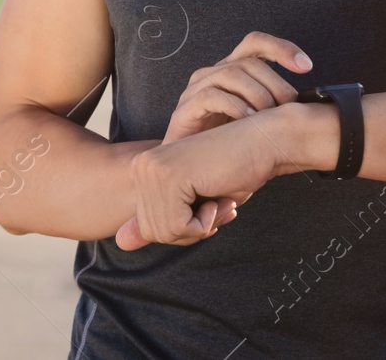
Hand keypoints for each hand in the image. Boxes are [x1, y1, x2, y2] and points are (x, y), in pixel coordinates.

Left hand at [115, 115, 281, 250]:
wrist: (265, 142)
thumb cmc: (237, 171)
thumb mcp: (195, 204)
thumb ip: (160, 222)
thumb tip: (120, 243)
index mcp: (142, 170)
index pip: (150, 227)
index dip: (185, 228)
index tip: (209, 205)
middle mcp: (140, 167)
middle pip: (154, 232)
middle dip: (193, 228)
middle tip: (219, 203)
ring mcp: (152, 170)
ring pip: (166, 232)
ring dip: (203, 225)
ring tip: (221, 198)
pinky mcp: (169, 176)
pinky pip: (180, 226)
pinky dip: (207, 222)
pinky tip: (219, 195)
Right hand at [163, 31, 312, 143]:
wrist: (189, 169)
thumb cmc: (226, 144)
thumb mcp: (256, 121)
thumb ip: (275, 107)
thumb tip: (310, 104)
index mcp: (232, 71)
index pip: (255, 43)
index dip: (281, 48)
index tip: (306, 66)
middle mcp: (214, 73)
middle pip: (249, 62)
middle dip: (276, 84)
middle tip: (289, 109)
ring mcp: (197, 88)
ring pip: (231, 73)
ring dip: (258, 95)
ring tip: (268, 117)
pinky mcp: (185, 108)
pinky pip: (211, 96)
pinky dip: (234, 107)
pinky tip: (248, 121)